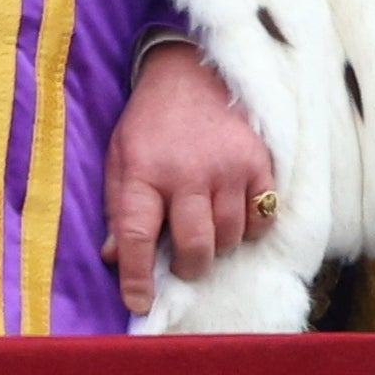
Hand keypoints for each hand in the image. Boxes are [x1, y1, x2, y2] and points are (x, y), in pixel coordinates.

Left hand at [101, 39, 277, 316]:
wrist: (190, 71)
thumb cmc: (149, 123)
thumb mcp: (119, 158)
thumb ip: (116, 208)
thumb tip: (112, 258)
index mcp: (143, 172)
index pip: (135, 237)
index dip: (136, 277)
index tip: (138, 304)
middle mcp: (187, 173)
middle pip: (195, 247)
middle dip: (189, 267)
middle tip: (183, 261)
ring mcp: (227, 167)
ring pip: (230, 237)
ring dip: (218, 245)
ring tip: (207, 227)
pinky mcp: (258, 161)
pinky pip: (261, 217)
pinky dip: (249, 227)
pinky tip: (234, 213)